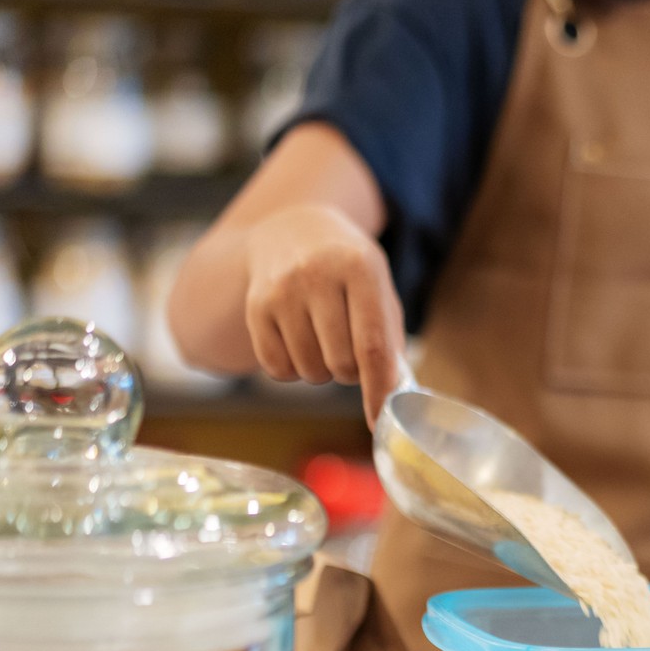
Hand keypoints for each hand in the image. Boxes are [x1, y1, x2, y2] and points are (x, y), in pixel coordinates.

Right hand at [243, 203, 404, 425]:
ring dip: (321, 371)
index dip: (378, 389)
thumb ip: (391, 340)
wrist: (292, 230)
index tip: (380, 421)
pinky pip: (277, 368)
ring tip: (322, 341)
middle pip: (339, 363)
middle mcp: (317, 275)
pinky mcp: (255, 307)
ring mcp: (281, 290)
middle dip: (349, 373)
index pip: (372, 345)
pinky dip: (291, 370)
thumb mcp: (379, 289)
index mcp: (359, 268)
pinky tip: (297, 342)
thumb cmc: (348, 272)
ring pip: (308, 370)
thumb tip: (394, 395)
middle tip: (349, 354)